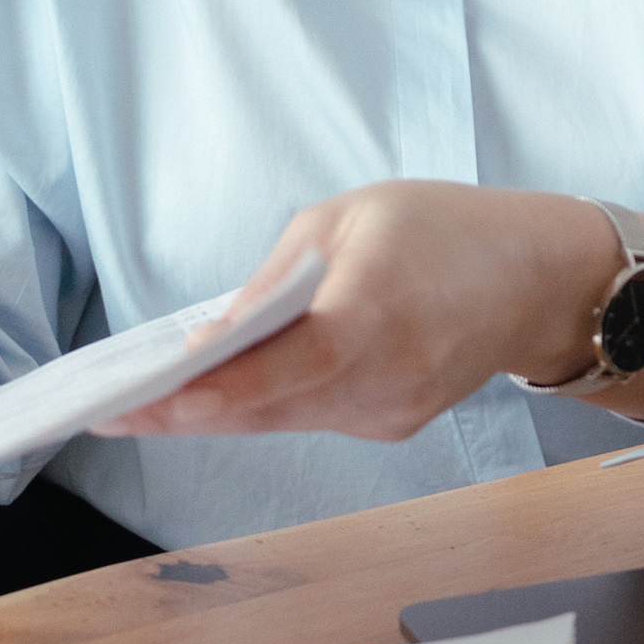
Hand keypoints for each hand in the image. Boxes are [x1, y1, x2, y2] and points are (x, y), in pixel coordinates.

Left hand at [108, 184, 643, 445]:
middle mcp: (386, 375)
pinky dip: (268, 407)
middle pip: (266, 409)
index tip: (136, 404)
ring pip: (285, 421)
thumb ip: (274, 282)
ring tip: (141, 408)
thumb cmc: (439, 229)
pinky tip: (218, 397)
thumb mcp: (345, 218)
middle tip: (108, 413)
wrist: (535, 277)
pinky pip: (314, 418)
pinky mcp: (395, 424)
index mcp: (373, 310)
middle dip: (183, 414)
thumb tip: (209, 340)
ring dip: (216, 415)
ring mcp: (393, 410)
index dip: (202, 395)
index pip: (274, 370)